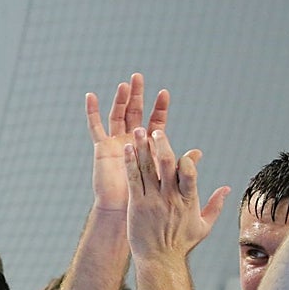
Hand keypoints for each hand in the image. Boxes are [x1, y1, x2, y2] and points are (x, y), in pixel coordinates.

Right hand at [88, 74, 169, 211]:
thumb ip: (180, 165)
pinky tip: (91, 96)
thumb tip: (197, 153)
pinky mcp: (102, 148)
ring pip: (117, 115)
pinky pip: (95, 126)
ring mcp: (115, 143)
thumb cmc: (147, 201)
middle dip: (137, 95)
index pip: (155, 122)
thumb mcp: (167, 179)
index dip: (159, 108)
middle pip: (134, 112)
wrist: (125, 212)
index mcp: (148, 147)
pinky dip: (92, 111)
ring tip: (125, 84)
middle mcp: (131, 141)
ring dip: (120, 99)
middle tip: (139, 77)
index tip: (164, 93)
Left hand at [125, 128, 229, 261]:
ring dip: (143, 148)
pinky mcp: (137, 204)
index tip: (187, 152)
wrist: (159, 261)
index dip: (188, 160)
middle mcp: (170, 197)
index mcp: (188, 200)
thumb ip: (215, 205)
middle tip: (156, 131)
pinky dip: (131, 163)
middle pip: (168, 165)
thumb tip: (226, 188)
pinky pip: (134, 179)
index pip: (190, 173)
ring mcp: (153, 200)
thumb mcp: (204, 226)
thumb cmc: (181, 244)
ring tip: (138, 131)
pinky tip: (128, 149)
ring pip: (148, 168)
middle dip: (162, 145)